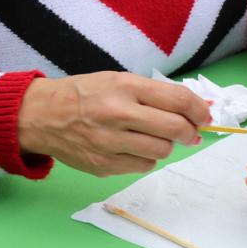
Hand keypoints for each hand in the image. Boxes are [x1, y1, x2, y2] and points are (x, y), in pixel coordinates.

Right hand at [17, 71, 210, 176]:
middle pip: (175, 129)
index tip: (205, 116)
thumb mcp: (119, 80)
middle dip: (189, 132)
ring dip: (165, 145)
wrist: (40, 115)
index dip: (199, 110)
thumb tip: (198, 108)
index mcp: (125, 87)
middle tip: (188, 132)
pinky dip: (145, 158)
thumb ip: (157, 94)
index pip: (178, 100)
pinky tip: (132, 147)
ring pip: (162, 152)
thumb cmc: (86, 94)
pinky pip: (143, 167)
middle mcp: (118, 113)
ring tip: (152, 137)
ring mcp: (109, 142)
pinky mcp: (103, 166)